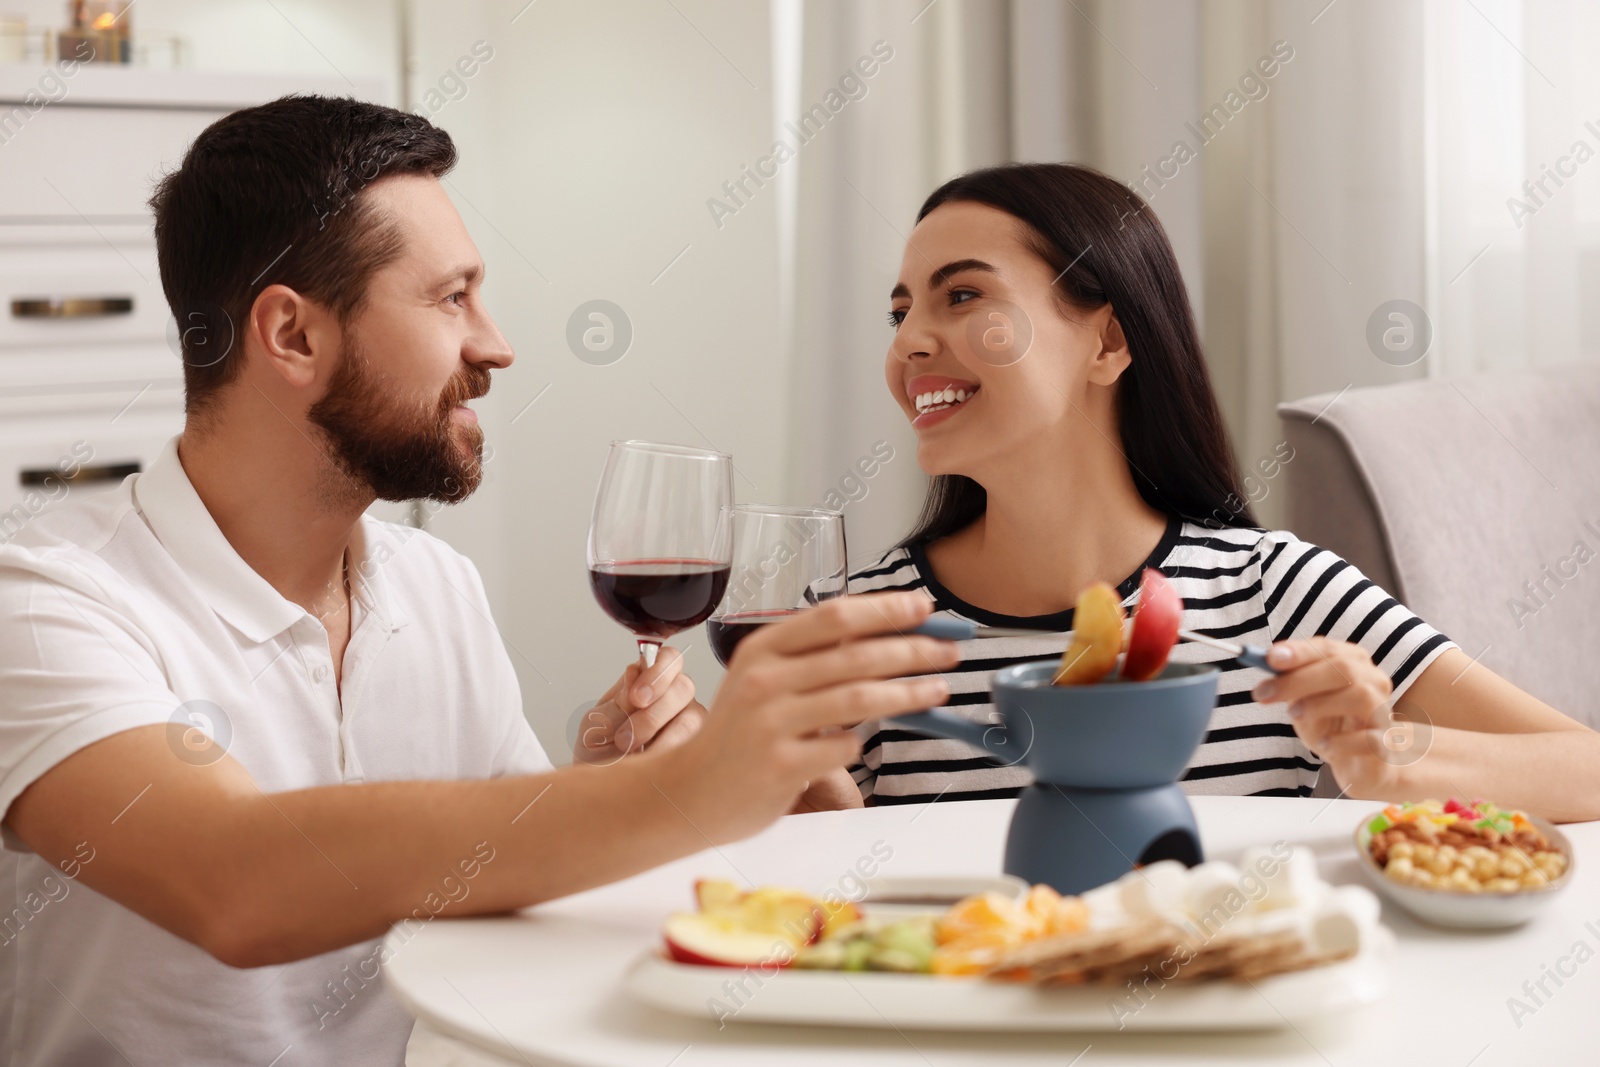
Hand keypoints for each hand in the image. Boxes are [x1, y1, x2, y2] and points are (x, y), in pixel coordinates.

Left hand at [574, 646, 704, 764]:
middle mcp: (673, 696)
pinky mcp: (696, 746)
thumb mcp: (597, 724)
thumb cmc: (598, 752)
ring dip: (659, 737)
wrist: (600, 788)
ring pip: (692, 716)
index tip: (637, 698)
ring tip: (631, 753)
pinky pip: (694, 744)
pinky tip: (648, 762)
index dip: (657, 672)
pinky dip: (667, 753)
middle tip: (627, 737)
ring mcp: (688, 720)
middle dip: (654, 713)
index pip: (668, 658)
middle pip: (684, 686)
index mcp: (647, 681)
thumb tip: (635, 670)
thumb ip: (618, 700)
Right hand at [654, 591, 954, 842]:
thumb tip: (883, 634)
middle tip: (948, 651)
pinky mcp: (782, 765)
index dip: (885, 609)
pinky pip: (843, 747)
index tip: (924, 608)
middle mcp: (765, 680)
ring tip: (939, 690)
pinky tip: (869, 742)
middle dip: (912, 651)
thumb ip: (811, 656)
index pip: (834, 616)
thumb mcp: (762, 679)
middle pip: (856, 656)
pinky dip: (862, 743)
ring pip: (859, 699)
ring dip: (908, 692)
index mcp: (762, 648)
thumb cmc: (737, 733)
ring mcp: (772, 723)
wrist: (691, 791)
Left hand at [1252, 637, 1401, 796]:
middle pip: (1343, 669)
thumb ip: (1290, 683)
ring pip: (1360, 696)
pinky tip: (1326, 744)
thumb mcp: (1303, 701)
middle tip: (1264, 693)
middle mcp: (1374, 682)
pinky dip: (1343, 740)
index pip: (1328, 649)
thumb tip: (1265, 666)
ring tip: (1294, 714)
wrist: (1361, 764)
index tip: (1270, 658)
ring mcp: (1384, 712)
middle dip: (1299, 679)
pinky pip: (1370, 738)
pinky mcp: (1387, 743)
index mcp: (1353, 663)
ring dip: (1320, 703)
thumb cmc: (1331, 725)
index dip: (1300, 652)